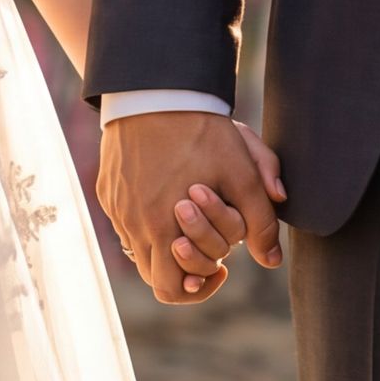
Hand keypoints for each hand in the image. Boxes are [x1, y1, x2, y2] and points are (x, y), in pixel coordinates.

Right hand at [97, 110, 285, 305]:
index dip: (201, 287)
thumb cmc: (201, 131)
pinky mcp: (108, 191)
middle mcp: (133, 224)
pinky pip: (126, 224)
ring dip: (166, 246)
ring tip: (191, 220)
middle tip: (209, 248)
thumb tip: (271, 260)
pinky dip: (148, 223)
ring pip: (139, 251)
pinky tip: (169, 195)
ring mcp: (117, 208)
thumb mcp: (242, 172)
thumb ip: (261, 220)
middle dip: (185, 269)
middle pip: (154, 277)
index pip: (172, 290)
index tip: (222, 266)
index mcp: (163, 228)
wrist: (155, 90)